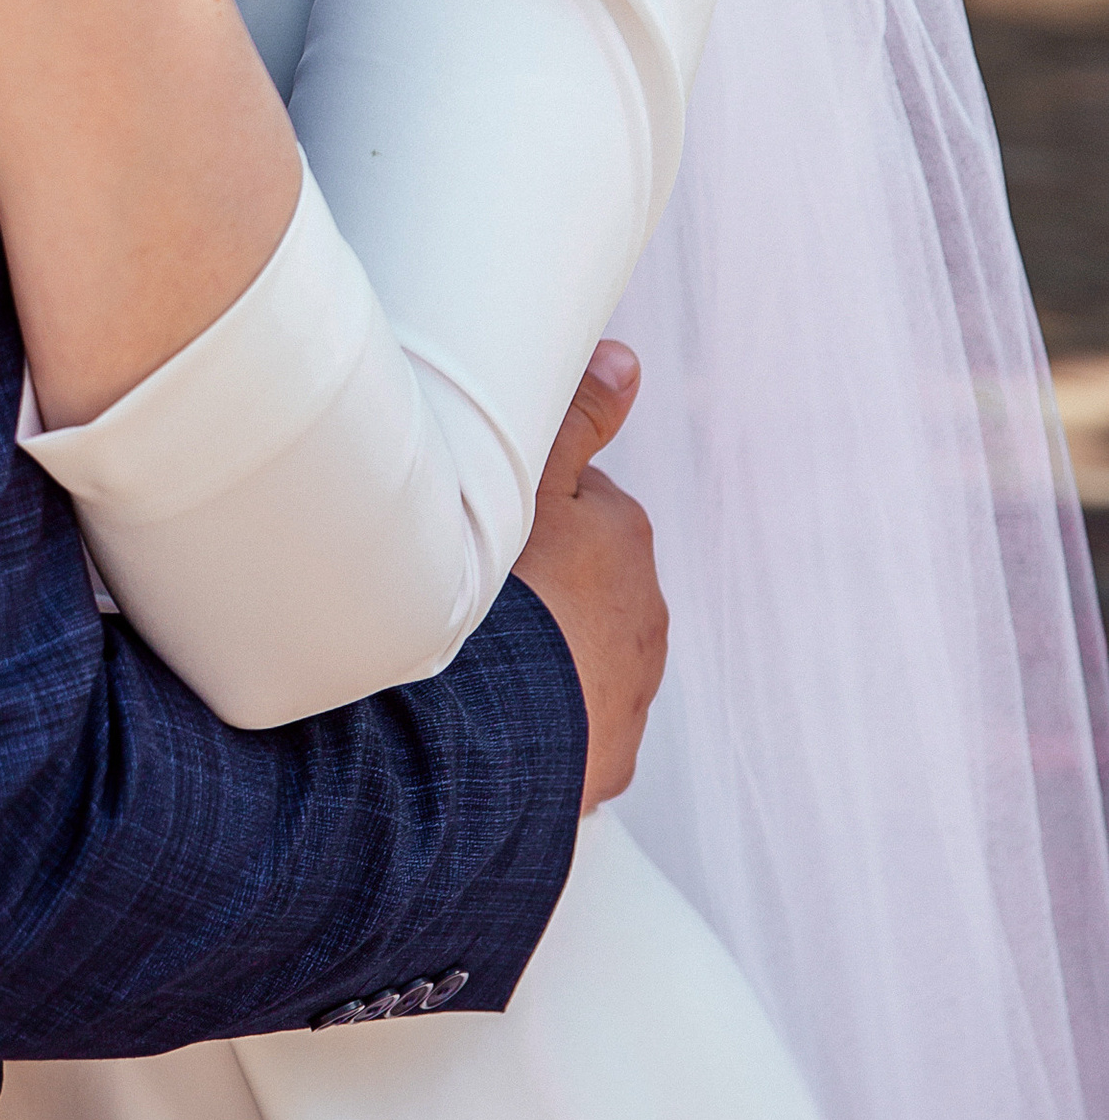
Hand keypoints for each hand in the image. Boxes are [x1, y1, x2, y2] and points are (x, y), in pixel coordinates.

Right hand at [511, 343, 666, 813]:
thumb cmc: (510, 596)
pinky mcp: (611, 758)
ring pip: (581, 654)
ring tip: (482, 660)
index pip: (578, 507)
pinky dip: (543, 723)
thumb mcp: (534, 488)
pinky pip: (573, 727)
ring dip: (544, 653)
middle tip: (475, 594)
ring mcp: (632, 691)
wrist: (501, 731)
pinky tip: (494, 717)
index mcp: (623, 538)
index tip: (483, 529)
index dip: (527, 514)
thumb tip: (624, 361)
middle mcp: (644, 614)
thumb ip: (576, 420)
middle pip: (584, 581)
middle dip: (543, 584)